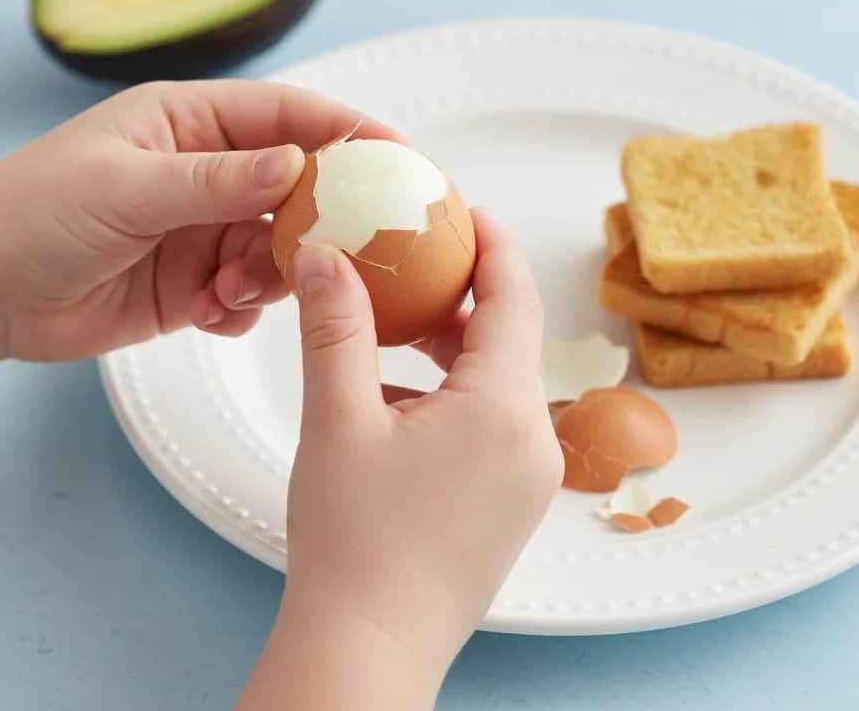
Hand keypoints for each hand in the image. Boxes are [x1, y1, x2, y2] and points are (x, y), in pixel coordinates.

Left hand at [0, 79, 396, 363]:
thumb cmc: (35, 212)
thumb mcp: (126, 186)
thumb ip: (215, 180)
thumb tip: (298, 165)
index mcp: (191, 122)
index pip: (287, 116)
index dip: (346, 131)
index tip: (400, 155)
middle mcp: (207, 173)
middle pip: (296, 188)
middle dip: (318, 220)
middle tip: (344, 250)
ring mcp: (204, 230)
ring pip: (278, 248)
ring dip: (272, 274)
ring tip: (235, 290)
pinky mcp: (196, 284)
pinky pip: (249, 296)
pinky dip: (242, 309)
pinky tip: (210, 315)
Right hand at [237, 211, 562, 710]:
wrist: (366, 649)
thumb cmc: (353, 544)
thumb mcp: (336, 419)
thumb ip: (334, 327)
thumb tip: (325, 257)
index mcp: (502, 410)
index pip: (513, 298)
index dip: (493, 245)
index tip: (467, 210)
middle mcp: (533, 442)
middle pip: (509, 339)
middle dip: (463, 296)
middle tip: (415, 263)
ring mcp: (527, 480)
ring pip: (498, 384)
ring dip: (452, 350)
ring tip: (394, 332)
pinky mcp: (509, 506)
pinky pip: (492, 425)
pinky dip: (453, 397)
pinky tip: (394, 407)